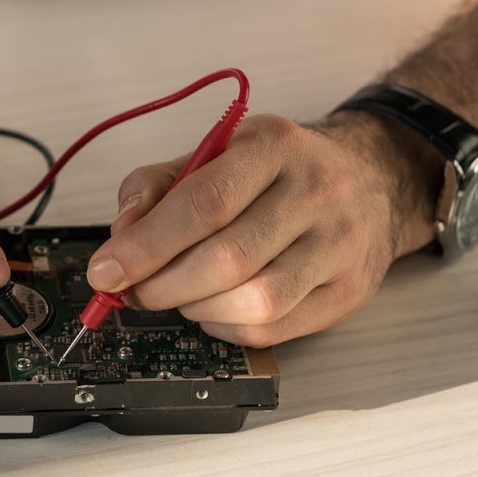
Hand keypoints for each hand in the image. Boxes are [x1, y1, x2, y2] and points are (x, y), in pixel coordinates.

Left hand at [84, 113, 438, 346]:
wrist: (371, 179)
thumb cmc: (277, 170)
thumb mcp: (215, 151)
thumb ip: (157, 186)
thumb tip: (121, 236)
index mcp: (273, 146)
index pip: (203, 202)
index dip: (147, 244)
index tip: (106, 269)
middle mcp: (314, 192)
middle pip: (226, 259)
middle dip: (164, 285)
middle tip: (135, 290)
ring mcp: (339, 245)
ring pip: (253, 303)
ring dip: (196, 308)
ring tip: (179, 295)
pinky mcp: (348, 292)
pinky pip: (274, 330)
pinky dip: (226, 327)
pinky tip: (214, 307)